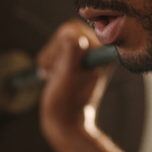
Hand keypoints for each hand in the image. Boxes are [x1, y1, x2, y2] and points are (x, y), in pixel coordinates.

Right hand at [37, 19, 114, 146]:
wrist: (65, 122)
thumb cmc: (67, 103)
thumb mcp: (67, 76)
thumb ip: (71, 52)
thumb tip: (70, 32)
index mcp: (102, 52)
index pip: (73, 29)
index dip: (61, 45)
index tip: (63, 67)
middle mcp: (97, 50)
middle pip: (65, 32)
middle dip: (55, 52)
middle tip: (56, 73)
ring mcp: (86, 54)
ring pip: (58, 40)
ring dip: (50, 59)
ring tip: (55, 77)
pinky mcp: (76, 59)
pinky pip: (55, 48)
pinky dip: (49, 61)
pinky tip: (53, 75)